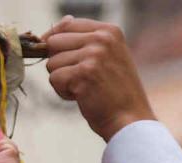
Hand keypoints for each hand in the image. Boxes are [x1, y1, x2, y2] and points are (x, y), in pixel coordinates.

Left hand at [44, 18, 156, 141]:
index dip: (55, 40)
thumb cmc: (116, 92)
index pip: (67, 24)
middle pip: (54, 43)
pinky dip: (63, 92)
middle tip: (78, 77)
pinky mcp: (83, 74)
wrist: (130, 120)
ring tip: (84, 88)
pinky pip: (54, 79)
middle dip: (59, 63)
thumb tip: (61, 23)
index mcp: (109, 31)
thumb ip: (86, 40)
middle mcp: (102, 39)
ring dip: (62, 80)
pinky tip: (81, 97)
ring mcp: (93, 55)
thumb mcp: (108, 57)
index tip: (58, 56)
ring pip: (52, 63)